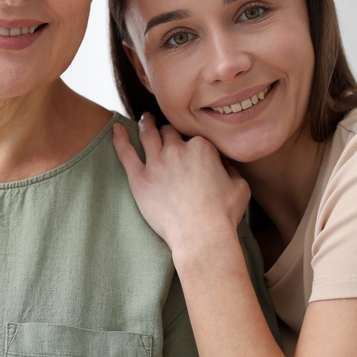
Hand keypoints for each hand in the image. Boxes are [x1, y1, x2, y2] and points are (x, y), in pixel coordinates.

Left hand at [111, 113, 250, 254]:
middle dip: (169, 132)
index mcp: (202, 147)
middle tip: (165, 130)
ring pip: (148, 135)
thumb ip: (230, 168)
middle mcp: (177, 149)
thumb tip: (223, 164)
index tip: (192, 150)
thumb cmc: (223, 215)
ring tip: (144, 119)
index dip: (193, 144)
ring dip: (146, 124)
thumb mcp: (240, 186)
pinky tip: (116, 128)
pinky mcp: (140, 179)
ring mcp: (156, 163)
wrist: (202, 237)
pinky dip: (120, 138)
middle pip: (170, 132)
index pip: (194, 137)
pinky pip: (126, 153)